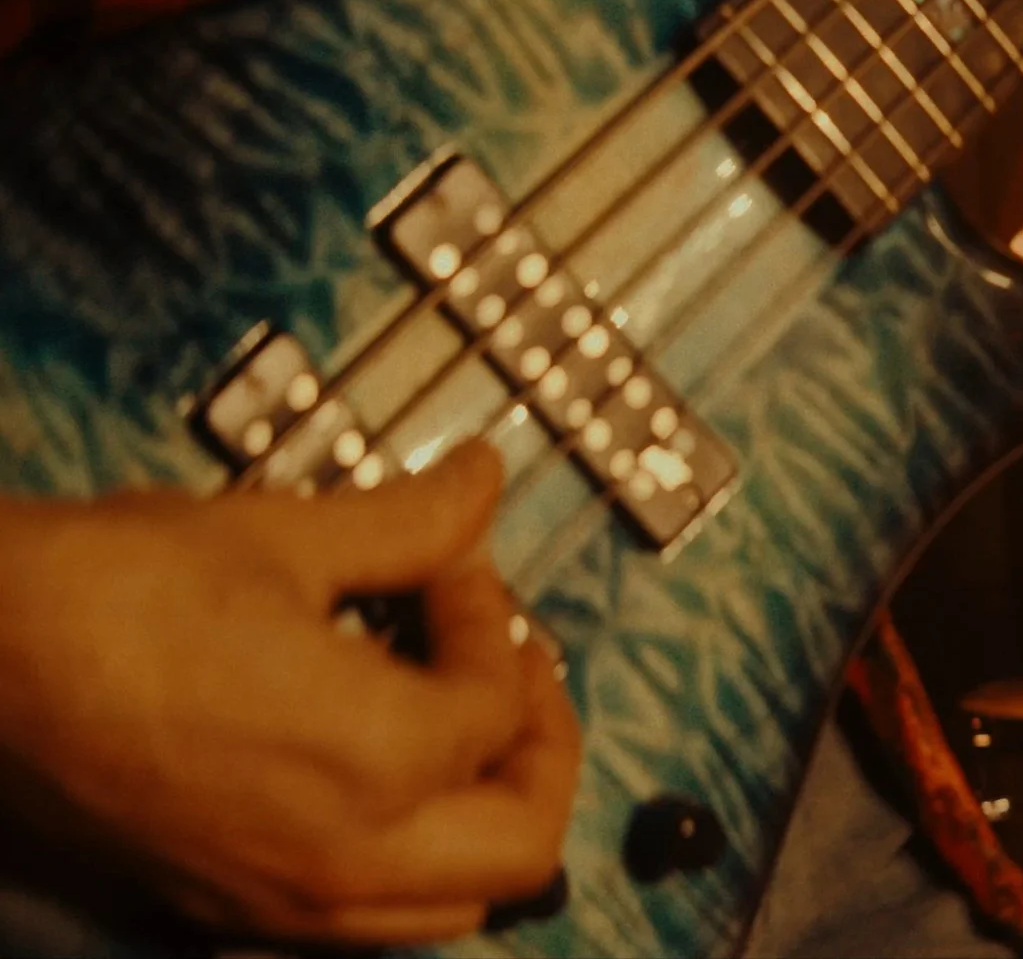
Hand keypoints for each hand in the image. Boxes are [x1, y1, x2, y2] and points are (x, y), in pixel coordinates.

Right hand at [0, 441, 578, 946]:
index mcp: (379, 761)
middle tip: (506, 669)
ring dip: (483, 819)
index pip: (500, 703)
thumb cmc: (109, 591)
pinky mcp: (225, 914)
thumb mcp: (280, 536)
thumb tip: (486, 481)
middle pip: (522, 842)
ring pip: (453, 904)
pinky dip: (407, 862)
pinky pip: (367, 923)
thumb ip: (413, 525)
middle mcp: (346, 859)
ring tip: (455, 725)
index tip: (458, 570)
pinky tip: (374, 778)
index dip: (493, 621)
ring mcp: (283, 905)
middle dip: (538, 749)